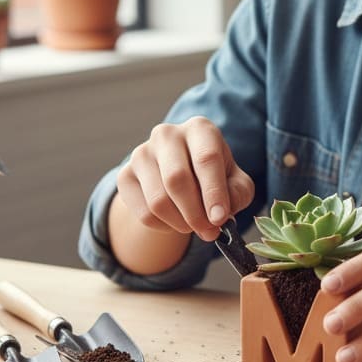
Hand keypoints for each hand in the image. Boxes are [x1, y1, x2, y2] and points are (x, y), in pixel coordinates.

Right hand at [114, 117, 255, 241]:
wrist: (178, 175)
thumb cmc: (212, 176)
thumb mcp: (235, 181)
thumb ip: (237, 193)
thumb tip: (220, 215)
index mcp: (199, 129)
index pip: (206, 158)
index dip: (214, 192)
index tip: (220, 219)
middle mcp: (167, 134)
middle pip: (177, 179)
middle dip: (195, 213)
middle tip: (209, 232)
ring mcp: (141, 153)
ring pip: (158, 201)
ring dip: (181, 223)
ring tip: (195, 226)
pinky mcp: (125, 175)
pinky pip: (144, 213)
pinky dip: (164, 227)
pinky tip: (175, 220)